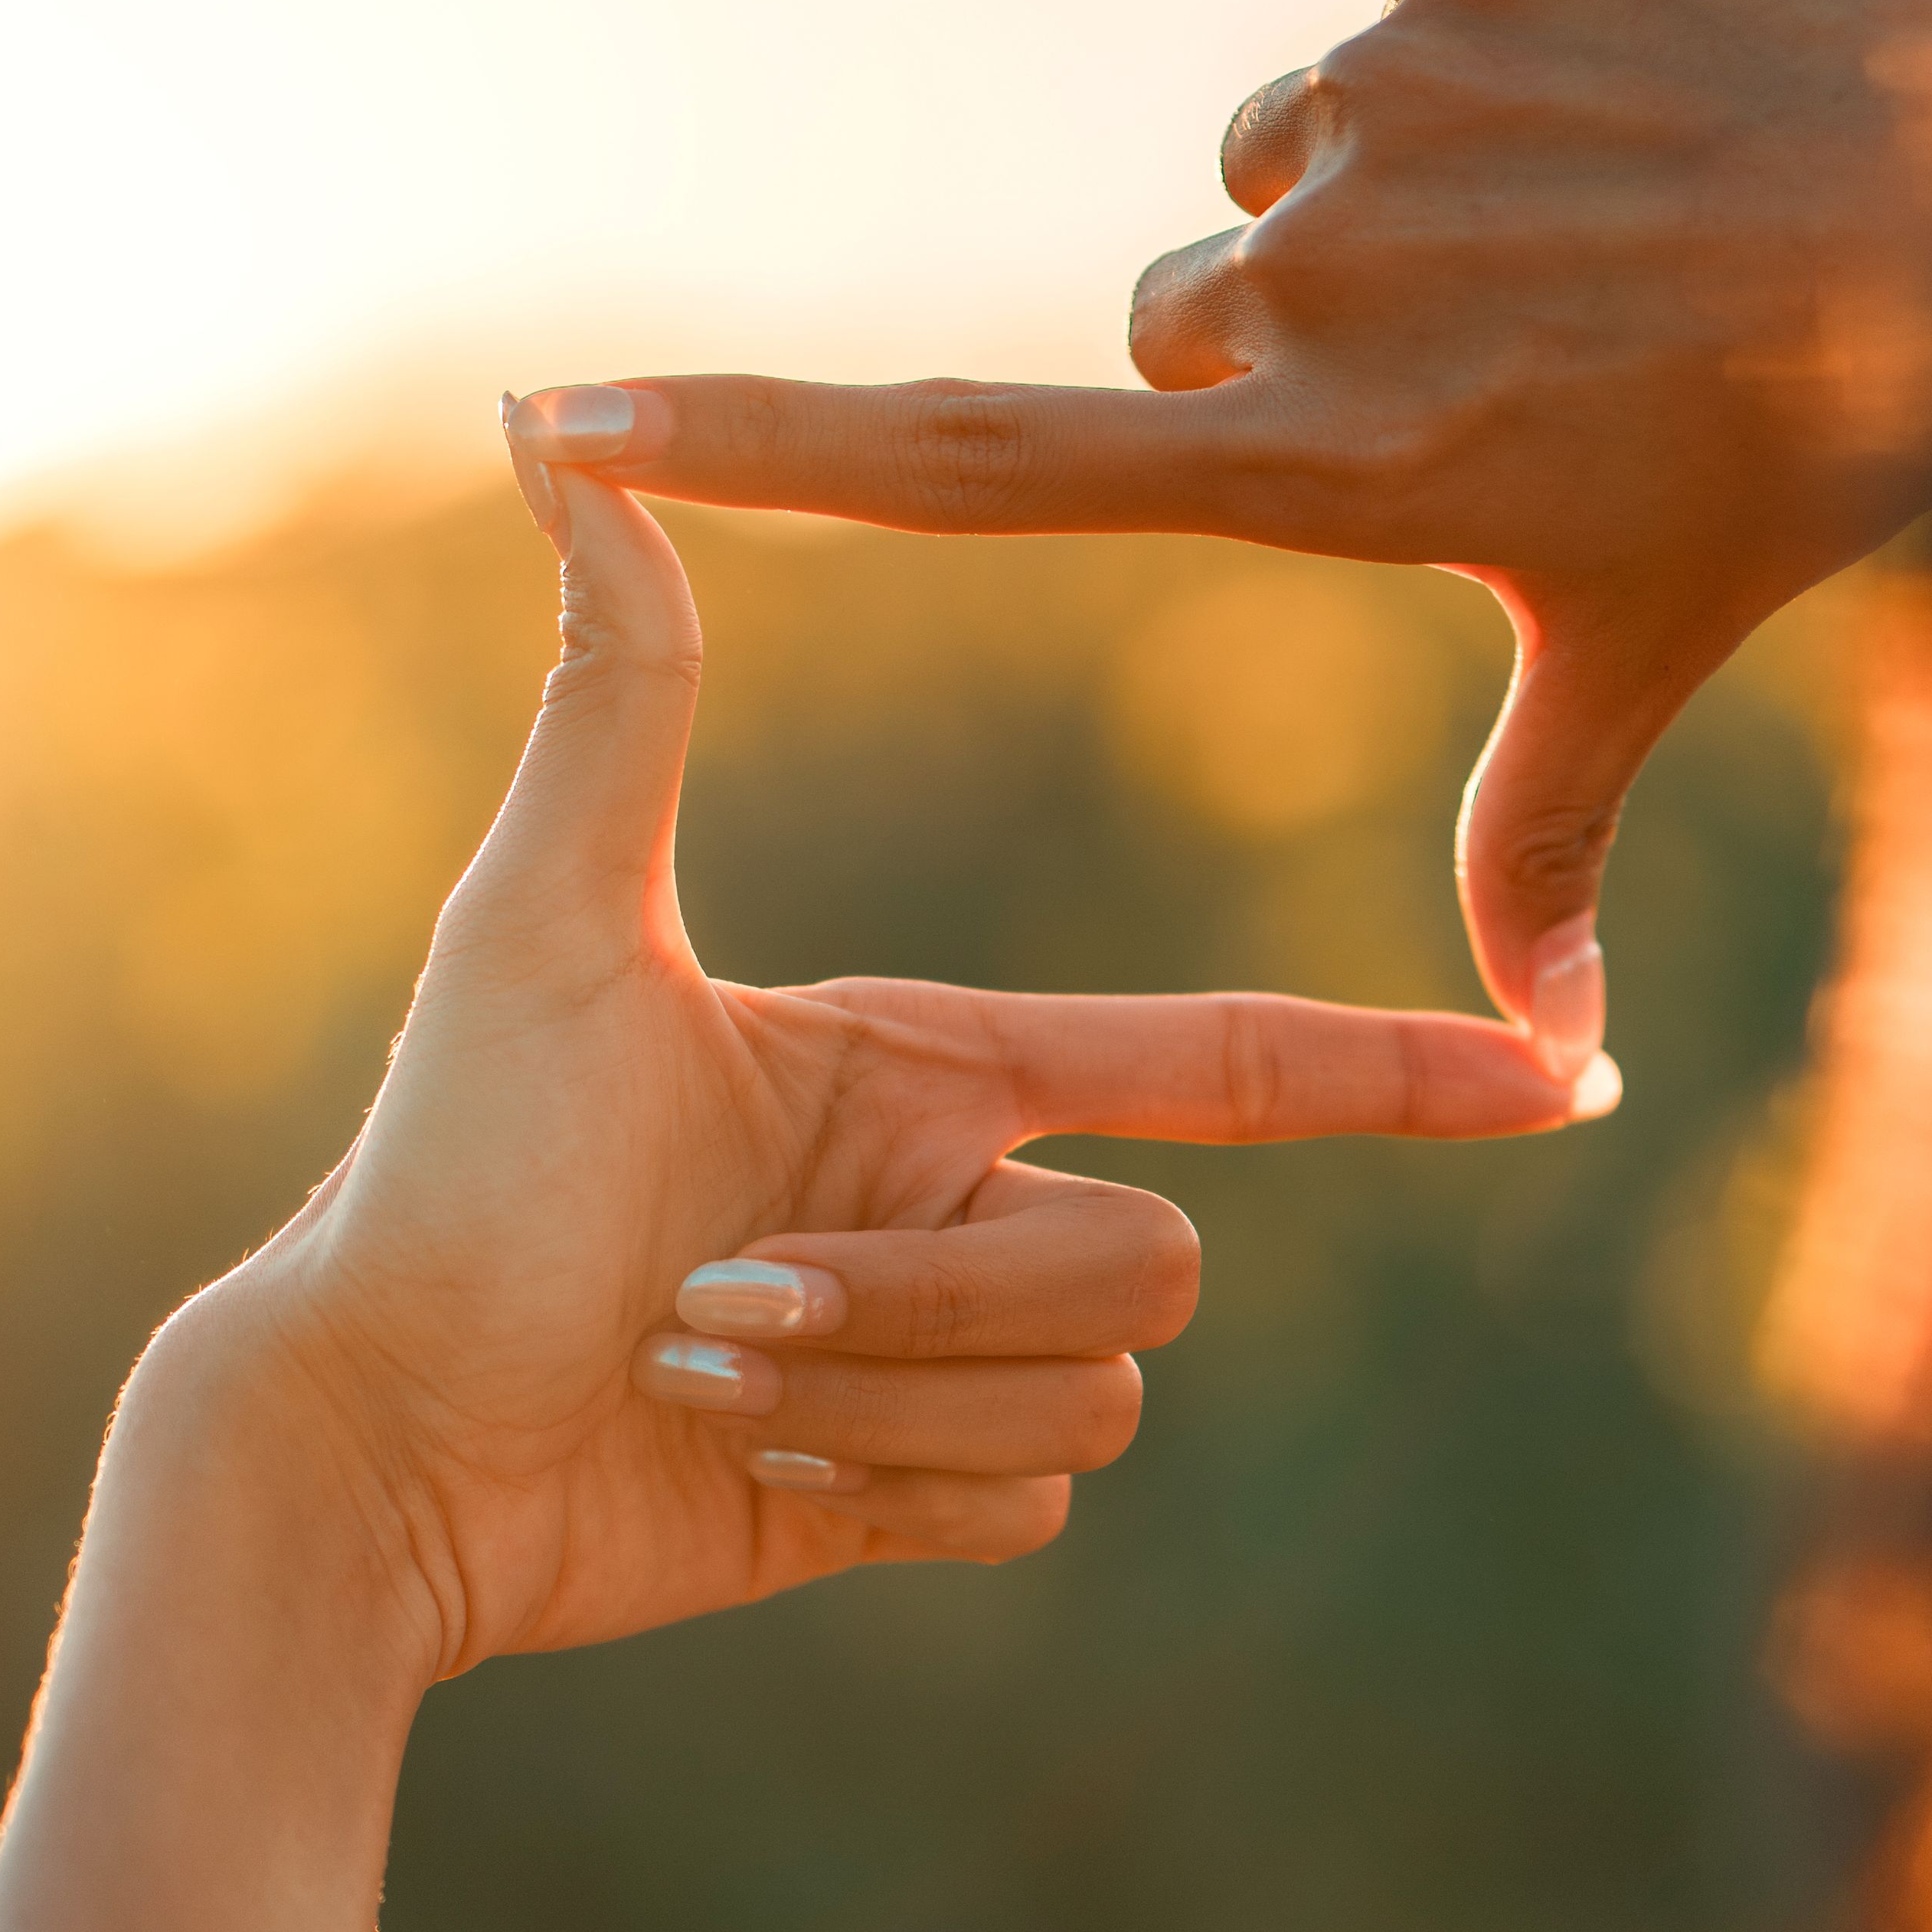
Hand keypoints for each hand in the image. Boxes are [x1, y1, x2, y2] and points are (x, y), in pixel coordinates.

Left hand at [184, 431, 1602, 1689]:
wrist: (374, 1442)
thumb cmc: (445, 1178)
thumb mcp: (546, 924)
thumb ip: (618, 688)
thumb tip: (564, 426)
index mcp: (921, 1061)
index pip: (1212, 1064)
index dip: (1388, 1069)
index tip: (1557, 1079)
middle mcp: (955, 1196)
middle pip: (1149, 1261)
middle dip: (929, 1298)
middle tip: (710, 1298)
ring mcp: (937, 1351)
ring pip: (1094, 1393)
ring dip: (876, 1395)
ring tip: (695, 1365)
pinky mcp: (907, 1489)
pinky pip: (1028, 1504)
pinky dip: (879, 1491)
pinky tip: (731, 1462)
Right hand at [502, 0, 1931, 1066]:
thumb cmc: (1813, 456)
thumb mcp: (1645, 651)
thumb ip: (1540, 844)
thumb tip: (1553, 1061)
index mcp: (1324, 466)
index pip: (975, 468)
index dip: (762, 451)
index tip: (574, 420)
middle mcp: (1312, 289)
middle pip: (1185, 308)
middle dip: (1289, 334)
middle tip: (1490, 354)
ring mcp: (1389, 102)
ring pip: (1295, 154)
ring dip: (1394, 192)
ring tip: (1588, 232)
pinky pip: (1406, 17)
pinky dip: (1494, 56)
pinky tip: (1636, 106)